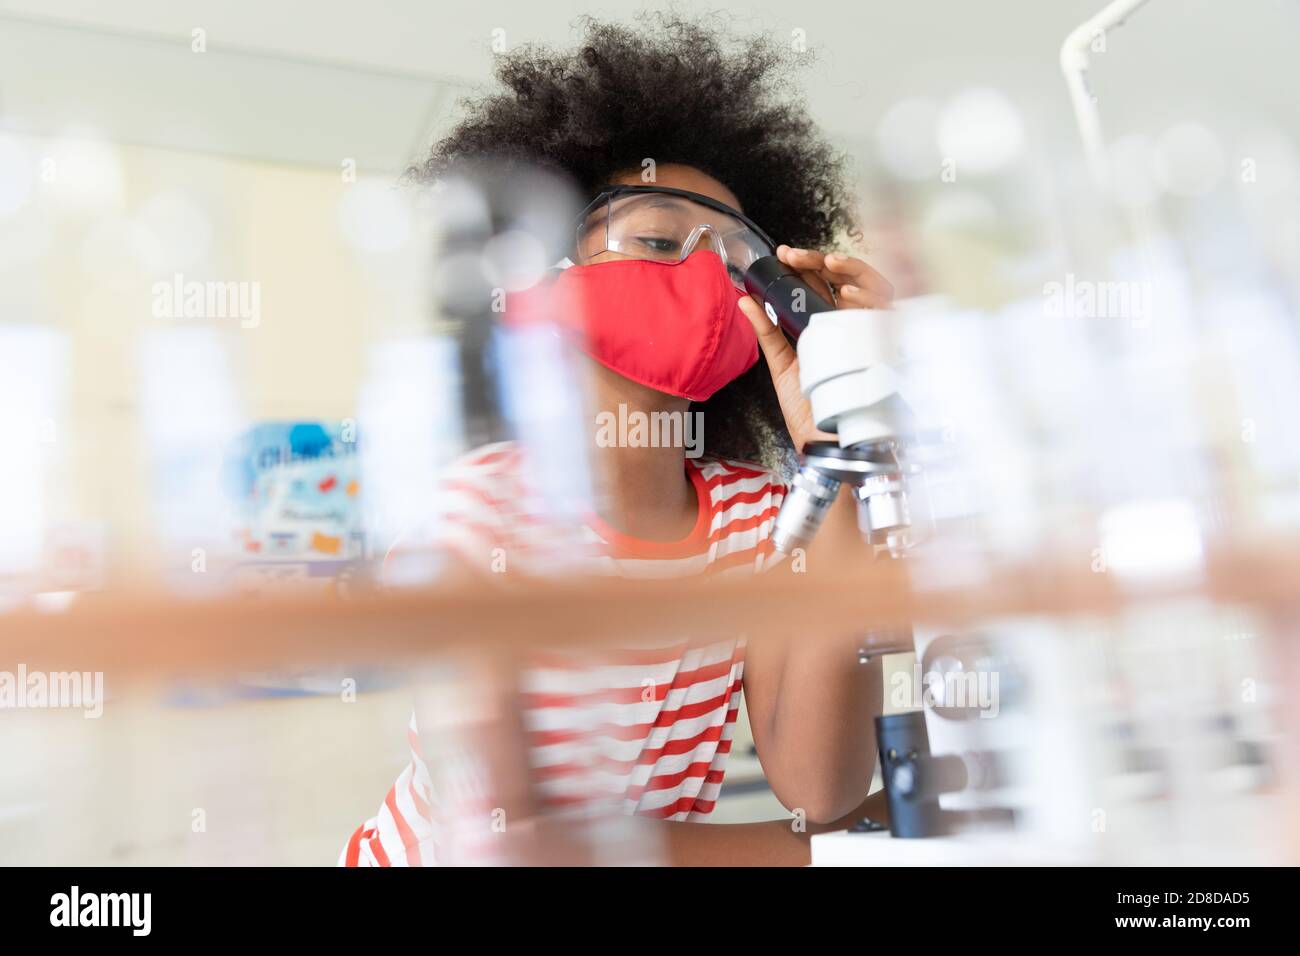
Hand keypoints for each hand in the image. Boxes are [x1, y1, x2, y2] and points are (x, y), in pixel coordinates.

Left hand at [738, 245, 893, 451]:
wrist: (823, 441)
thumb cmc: (808, 406)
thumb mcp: (782, 364)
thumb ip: (766, 331)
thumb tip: (744, 300)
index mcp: (827, 325)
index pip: (821, 285)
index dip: (805, 265)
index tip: (781, 255)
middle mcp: (852, 325)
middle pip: (845, 279)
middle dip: (822, 261)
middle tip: (794, 256)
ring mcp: (870, 335)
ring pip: (873, 287)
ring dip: (851, 270)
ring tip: (827, 263)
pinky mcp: (885, 349)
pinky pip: (887, 315)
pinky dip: (870, 300)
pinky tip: (847, 294)